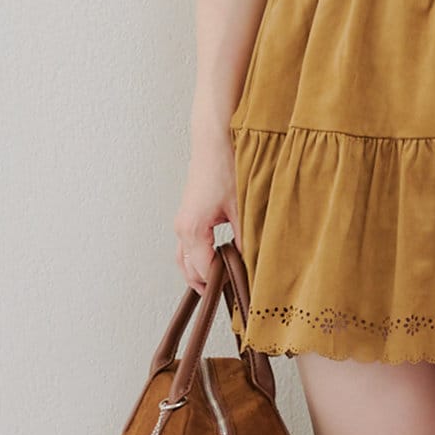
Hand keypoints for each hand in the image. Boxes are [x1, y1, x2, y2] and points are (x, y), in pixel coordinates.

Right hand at [174, 136, 240, 295]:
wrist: (213, 141)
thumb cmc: (224, 167)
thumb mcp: (241, 208)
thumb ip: (245, 239)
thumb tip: (252, 262)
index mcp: (193, 230)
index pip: (203, 270)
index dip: (221, 283)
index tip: (239, 290)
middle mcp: (182, 228)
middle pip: (189, 269)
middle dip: (206, 283)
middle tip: (230, 293)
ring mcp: (183, 222)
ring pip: (184, 259)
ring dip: (200, 272)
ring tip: (222, 283)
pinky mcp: (188, 215)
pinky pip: (187, 246)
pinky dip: (198, 258)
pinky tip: (217, 260)